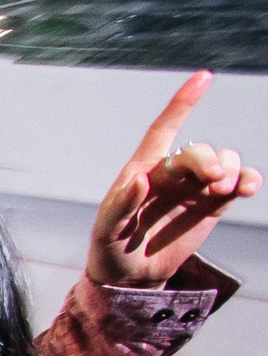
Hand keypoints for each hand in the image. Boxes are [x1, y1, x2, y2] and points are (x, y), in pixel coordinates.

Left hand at [85, 72, 260, 285]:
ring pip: (223, 161)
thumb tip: (139, 178)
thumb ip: (120, 205)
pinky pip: (237, 183)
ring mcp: (195, 188)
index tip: (204, 77)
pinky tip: (248, 188)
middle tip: (210, 180)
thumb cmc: (110, 248)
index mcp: (143, 170)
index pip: (163, 129)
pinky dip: (248, 180)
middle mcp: (172, 173)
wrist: (130, 277)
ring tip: (223, 188)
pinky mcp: (213, 206)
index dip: (182, 103)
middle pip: (198, 152)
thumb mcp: (106, 230)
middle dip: (208, 160)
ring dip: (229, 169)